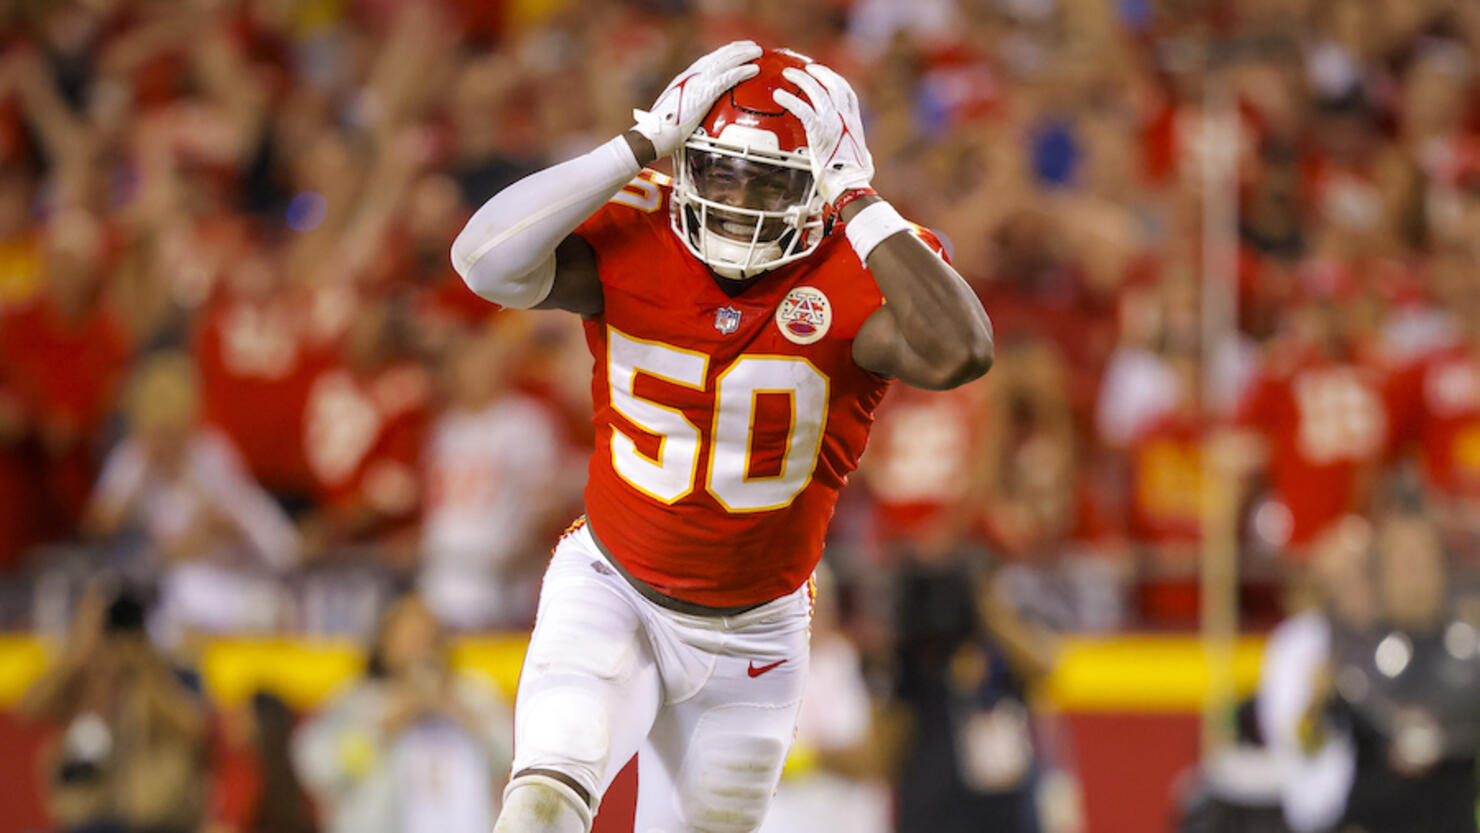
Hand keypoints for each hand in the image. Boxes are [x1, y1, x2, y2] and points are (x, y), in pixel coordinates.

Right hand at [631, 40, 761, 156]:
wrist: (656, 133)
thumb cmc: (665, 128)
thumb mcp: (679, 110)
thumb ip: (691, 104)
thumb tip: (698, 110)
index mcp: (687, 77)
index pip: (710, 60)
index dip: (725, 53)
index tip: (737, 50)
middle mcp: (693, 74)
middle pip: (720, 55)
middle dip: (738, 49)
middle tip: (753, 47)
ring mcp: (699, 81)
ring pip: (726, 61)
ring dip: (744, 55)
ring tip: (758, 52)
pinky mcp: (705, 92)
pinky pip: (728, 78)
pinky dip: (742, 72)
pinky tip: (753, 70)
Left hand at [773, 64, 874, 204]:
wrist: (850, 184)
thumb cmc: (854, 178)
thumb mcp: (862, 160)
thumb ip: (859, 152)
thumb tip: (865, 157)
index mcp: (854, 122)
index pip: (847, 93)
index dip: (835, 80)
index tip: (826, 75)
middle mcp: (845, 117)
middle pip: (833, 84)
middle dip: (819, 73)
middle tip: (806, 68)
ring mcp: (833, 122)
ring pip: (817, 91)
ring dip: (801, 79)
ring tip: (789, 73)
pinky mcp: (819, 130)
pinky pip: (802, 108)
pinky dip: (789, 99)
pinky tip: (778, 95)